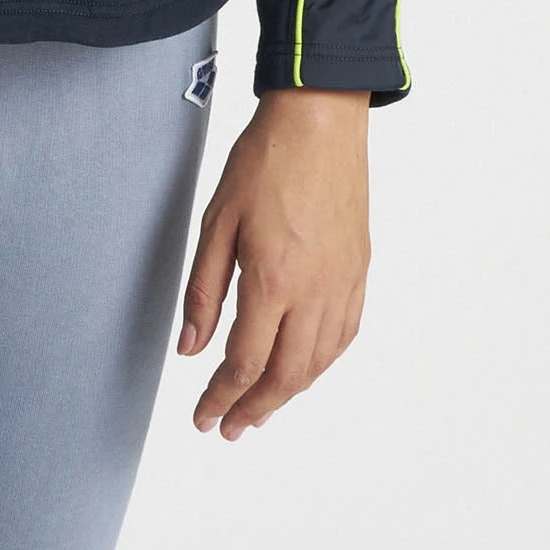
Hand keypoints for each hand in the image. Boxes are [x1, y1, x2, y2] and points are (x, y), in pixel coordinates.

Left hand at [178, 87, 370, 438]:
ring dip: (287, 394)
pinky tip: (303, 367)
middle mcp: (313, 293)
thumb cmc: (265, 160)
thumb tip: (191, 348)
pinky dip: (320, 364)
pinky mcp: (359, 273)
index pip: (244, 363)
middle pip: (285, 377)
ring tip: (261, 407)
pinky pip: (343, 336)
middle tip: (229, 427)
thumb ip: (203, 289)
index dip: (220, 398)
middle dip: (253, 410)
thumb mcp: (217, 220)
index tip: (203, 417)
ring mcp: (342, 285)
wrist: (320, 122)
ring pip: (317, 363)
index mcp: (272, 280)